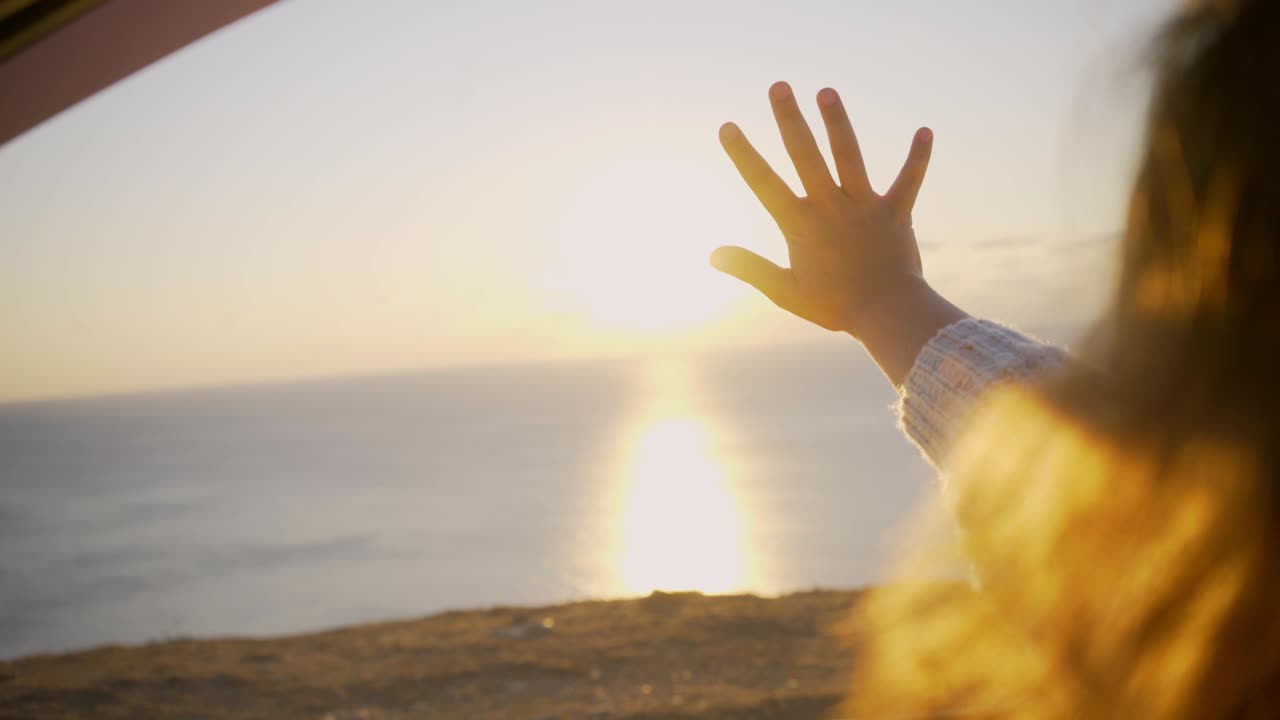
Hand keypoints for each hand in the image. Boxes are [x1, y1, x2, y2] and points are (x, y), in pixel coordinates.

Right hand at [712, 82, 933, 336]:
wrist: (886, 314)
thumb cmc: (833, 306)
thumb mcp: (784, 291)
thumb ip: (749, 268)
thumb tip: (712, 253)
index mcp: (801, 225)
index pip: (764, 183)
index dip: (744, 154)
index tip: (728, 127)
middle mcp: (830, 207)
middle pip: (805, 155)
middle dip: (790, 119)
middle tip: (778, 86)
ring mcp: (864, 206)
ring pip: (849, 156)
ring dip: (837, 122)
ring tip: (826, 91)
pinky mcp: (896, 212)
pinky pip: (908, 180)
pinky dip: (917, 157)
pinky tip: (925, 131)